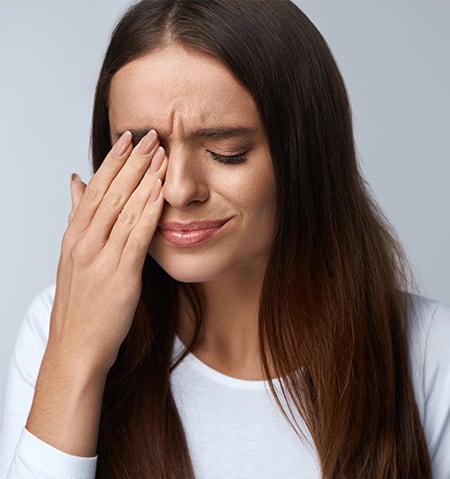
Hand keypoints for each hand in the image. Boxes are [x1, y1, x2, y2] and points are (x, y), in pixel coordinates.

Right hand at [49, 129, 166, 373]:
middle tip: (150, 134)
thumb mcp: (73, 256)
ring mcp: (101, 258)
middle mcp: (85, 242)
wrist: (76, 346)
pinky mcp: (121, 276)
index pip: (95, 189)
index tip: (128, 138)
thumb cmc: (79, 303)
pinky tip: (160, 192)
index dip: (112, 161)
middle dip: (131, 161)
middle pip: (110, 192)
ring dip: (143, 179)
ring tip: (160, 153)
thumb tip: (76, 181)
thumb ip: (79, 217)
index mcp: (74, 236)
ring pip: (124, 209)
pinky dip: (148, 211)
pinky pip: (137, 237)